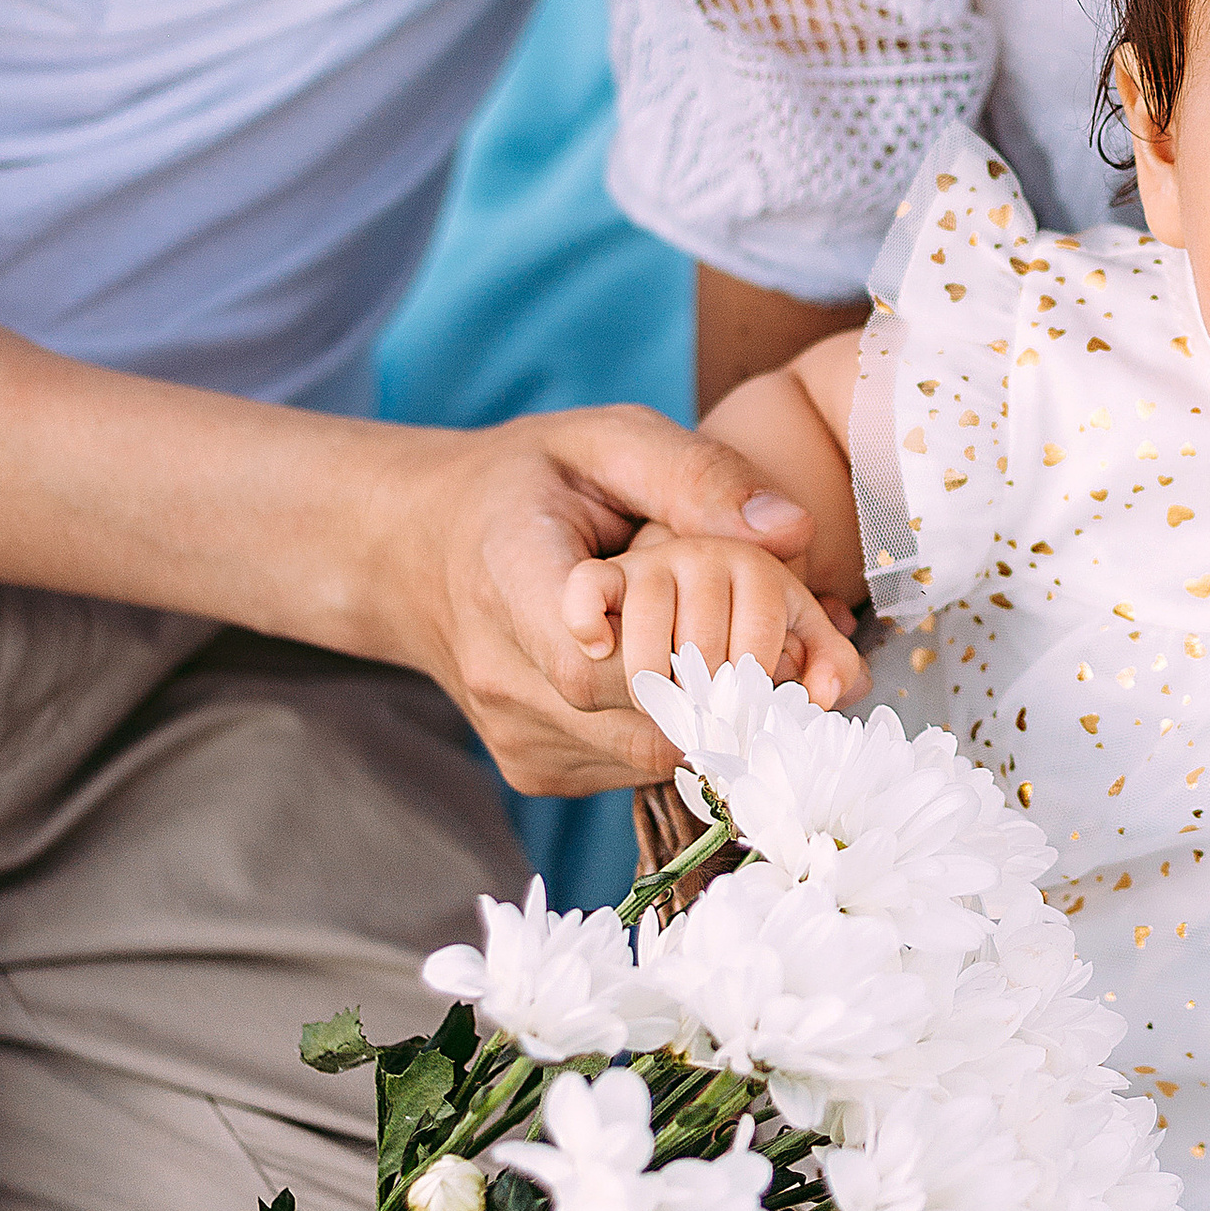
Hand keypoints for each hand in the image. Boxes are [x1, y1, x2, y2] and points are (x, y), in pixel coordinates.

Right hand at [363, 409, 820, 794]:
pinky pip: (631, 769)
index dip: (682, 651)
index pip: (593, 658)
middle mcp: (498, 673)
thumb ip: (695, 476)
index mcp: (506, 577)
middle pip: (637, 718)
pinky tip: (679, 677)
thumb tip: (792, 532)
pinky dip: (678, 729)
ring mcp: (512, 733)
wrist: (417, 548)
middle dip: (724, 682)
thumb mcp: (605, 440)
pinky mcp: (531, 770)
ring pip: (648, 755)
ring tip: (728, 650)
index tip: (735, 617)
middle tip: (776, 640)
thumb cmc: (527, 482)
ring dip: (710, 711)